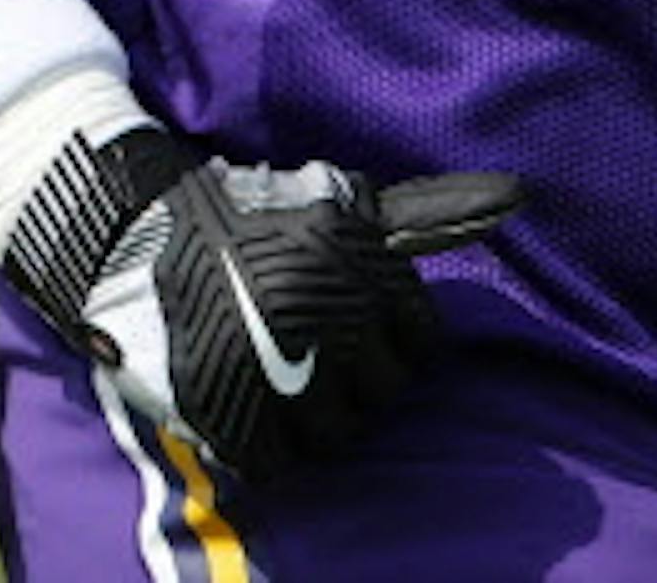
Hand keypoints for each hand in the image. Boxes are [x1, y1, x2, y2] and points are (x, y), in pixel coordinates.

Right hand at [0, 126, 520, 475]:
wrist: (137, 231)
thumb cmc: (257, 213)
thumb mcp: (347, 202)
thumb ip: (428, 213)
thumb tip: (519, 194)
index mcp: (361, 264)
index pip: (422, 346)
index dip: (392, 343)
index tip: (357, 333)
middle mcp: (328, 313)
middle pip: (384, 396)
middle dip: (357, 383)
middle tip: (316, 360)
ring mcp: (278, 365)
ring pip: (338, 435)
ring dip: (316, 419)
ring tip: (286, 385)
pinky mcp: (229, 408)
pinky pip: (279, 462)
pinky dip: (270, 448)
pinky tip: (253, 412)